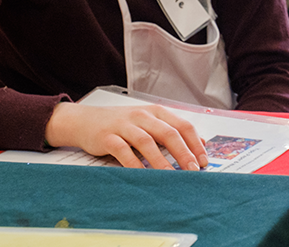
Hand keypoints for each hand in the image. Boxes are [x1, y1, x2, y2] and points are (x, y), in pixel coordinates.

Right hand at [45, 102, 207, 170]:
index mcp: (156, 112)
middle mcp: (143, 116)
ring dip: (161, 161)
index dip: (195, 143)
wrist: (84, 120)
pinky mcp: (108, 137)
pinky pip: (124, 151)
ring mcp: (124, 125)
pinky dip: (135, 164)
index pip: (183, 126)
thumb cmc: (121, 124)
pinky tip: (143, 176)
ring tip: (171, 176)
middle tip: (193, 170)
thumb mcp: (149, 122)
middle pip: (168, 134)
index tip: (204, 160)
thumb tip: (202, 142)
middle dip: (183, 153)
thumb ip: (172, 130)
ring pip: (147, 142)